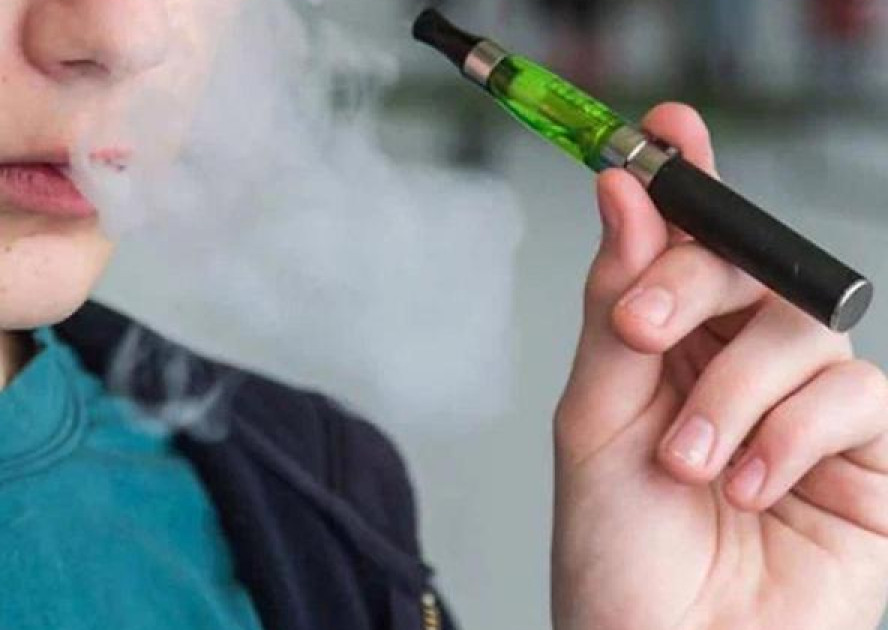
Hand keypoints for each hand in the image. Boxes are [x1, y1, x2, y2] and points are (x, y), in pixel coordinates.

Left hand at [551, 103, 887, 629]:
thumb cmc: (619, 555)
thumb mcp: (596, 421)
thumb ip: (618, 311)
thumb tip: (626, 195)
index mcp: (673, 352)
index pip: (690, 248)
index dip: (688, 182)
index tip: (667, 128)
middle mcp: (742, 369)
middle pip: (750, 264)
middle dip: (694, 282)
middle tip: (643, 331)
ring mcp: (809, 411)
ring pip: (802, 328)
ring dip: (734, 392)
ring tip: (689, 465)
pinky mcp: (871, 459)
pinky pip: (856, 395)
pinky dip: (794, 434)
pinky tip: (753, 488)